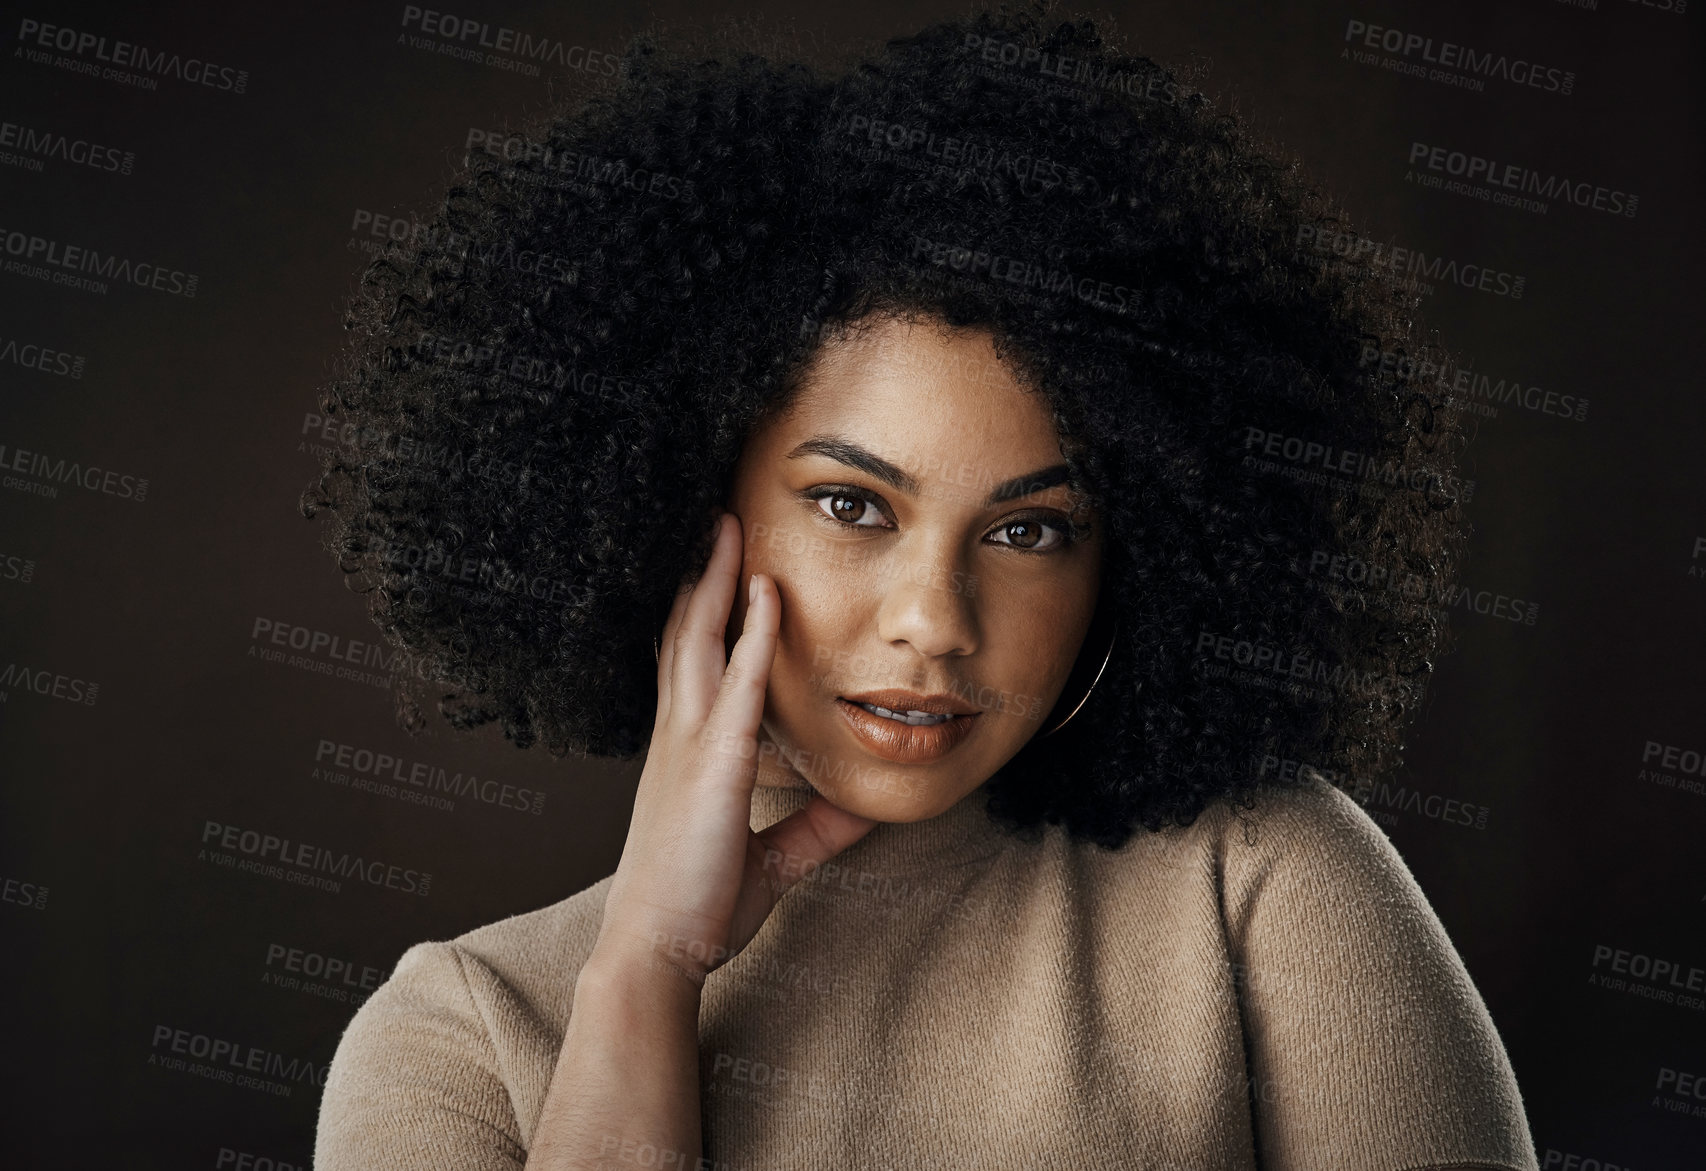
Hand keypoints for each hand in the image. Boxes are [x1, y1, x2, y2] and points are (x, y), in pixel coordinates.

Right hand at [591, 509, 877, 986]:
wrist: (657, 950)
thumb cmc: (700, 904)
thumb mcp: (772, 860)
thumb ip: (814, 828)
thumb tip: (861, 808)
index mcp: (687, 750)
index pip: (691, 662)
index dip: (700, 609)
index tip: (714, 565)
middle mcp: (679, 734)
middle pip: (684, 632)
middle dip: (700, 572)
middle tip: (715, 516)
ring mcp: (690, 744)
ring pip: (697, 640)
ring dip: (715, 579)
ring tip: (727, 523)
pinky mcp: (714, 765)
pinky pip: (739, 684)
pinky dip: (754, 634)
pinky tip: (767, 593)